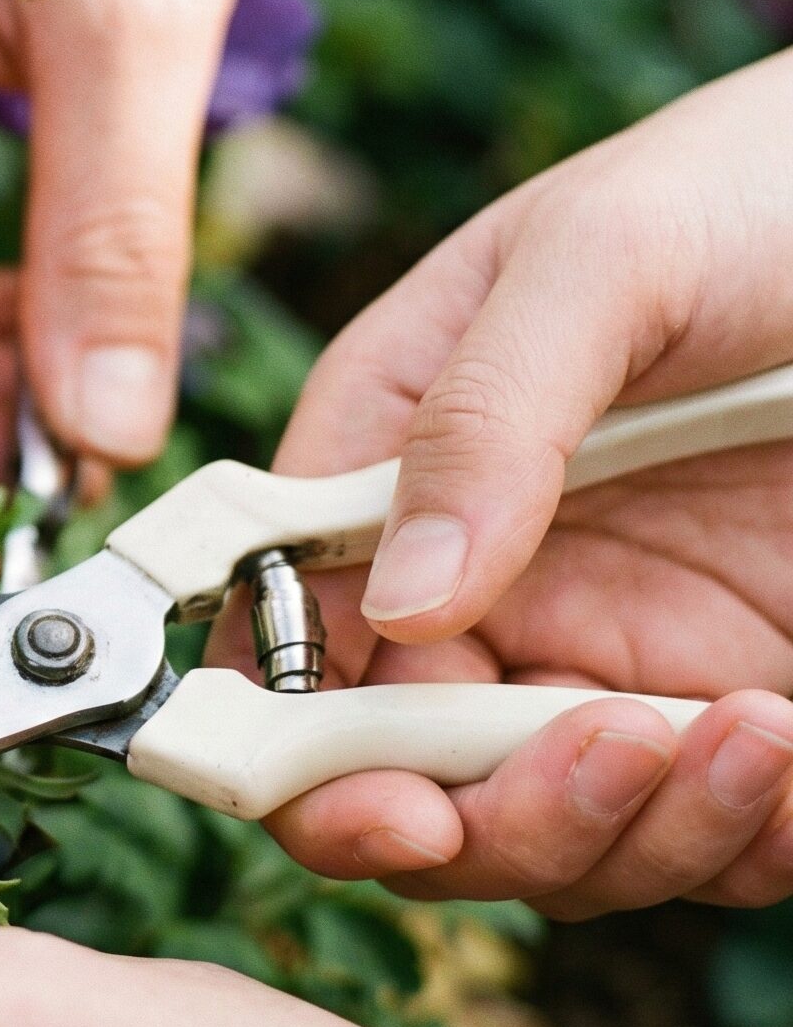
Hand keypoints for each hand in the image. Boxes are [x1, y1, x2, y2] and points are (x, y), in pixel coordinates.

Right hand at [230, 54, 792, 912]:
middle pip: (398, 774)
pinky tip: (785, 748)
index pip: (284, 635)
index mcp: (389, 468)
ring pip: (548, 837)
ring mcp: (609, 648)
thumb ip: (481, 418)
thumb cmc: (749, 188)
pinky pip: (710, 836)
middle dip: (464, 820)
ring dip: (624, 832)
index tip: (358, 791)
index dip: (285, 737)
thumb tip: (396, 599)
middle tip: (573, 776)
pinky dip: (746, 837)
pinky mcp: (733, 697)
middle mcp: (480, 583)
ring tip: (739, 732)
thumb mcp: (601, 260)